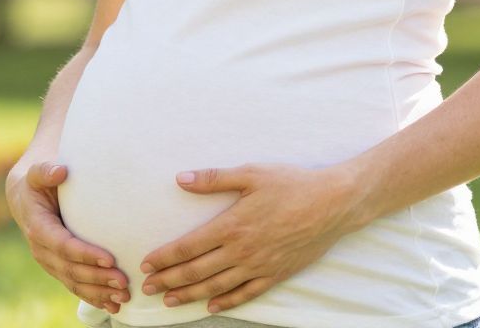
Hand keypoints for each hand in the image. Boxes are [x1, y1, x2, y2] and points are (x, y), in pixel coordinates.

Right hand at [7, 162, 130, 315]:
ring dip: (98, 292)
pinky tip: (112, 305)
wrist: (23, 198)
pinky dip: (94, 297)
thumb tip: (61, 170)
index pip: (63, 245)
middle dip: (97, 278)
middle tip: (124, 281)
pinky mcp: (57, 268)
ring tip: (123, 296)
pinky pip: (75, 286)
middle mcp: (41, 249)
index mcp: (38, 227)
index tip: (109, 258)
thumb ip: (45, 170)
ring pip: (74, 282)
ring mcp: (49, 262)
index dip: (85, 254)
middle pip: (71, 269)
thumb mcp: (37, 173)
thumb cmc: (36, 182)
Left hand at [137, 162, 364, 314]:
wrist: (333, 204)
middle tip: (147, 288)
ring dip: (190, 294)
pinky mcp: (276, 274)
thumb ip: (214, 178)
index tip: (146, 264)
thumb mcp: (251, 174)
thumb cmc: (292, 184)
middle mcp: (242, 250)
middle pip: (197, 271)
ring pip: (217, 286)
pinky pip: (247, 294)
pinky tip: (211, 306)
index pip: (188, 246)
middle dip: (169, 280)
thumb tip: (181, 179)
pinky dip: (227, 302)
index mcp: (232, 225)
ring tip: (169, 300)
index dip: (165, 257)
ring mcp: (259, 266)